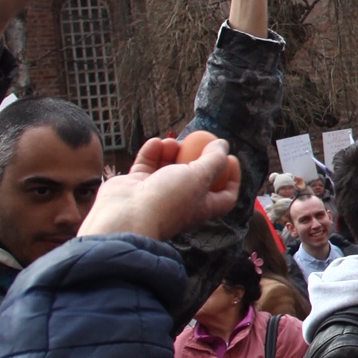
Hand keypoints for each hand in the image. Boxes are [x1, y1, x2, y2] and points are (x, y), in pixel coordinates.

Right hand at [78, 134, 242, 242]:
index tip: (231, 159)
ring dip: (172, 151)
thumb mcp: (199, 178)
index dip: (232, 178)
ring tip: (171, 143)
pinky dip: (152, 152)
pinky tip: (155, 143)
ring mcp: (157, 193)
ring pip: (169, 166)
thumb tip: (224, 146)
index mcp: (201, 206)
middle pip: (195, 176)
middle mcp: (180, 201)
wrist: (125, 217)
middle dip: (196, 157)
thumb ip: (213, 160)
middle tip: (195, 141)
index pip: (225, 196)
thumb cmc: (167, 202)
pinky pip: (146, 164)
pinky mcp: (136, 185)